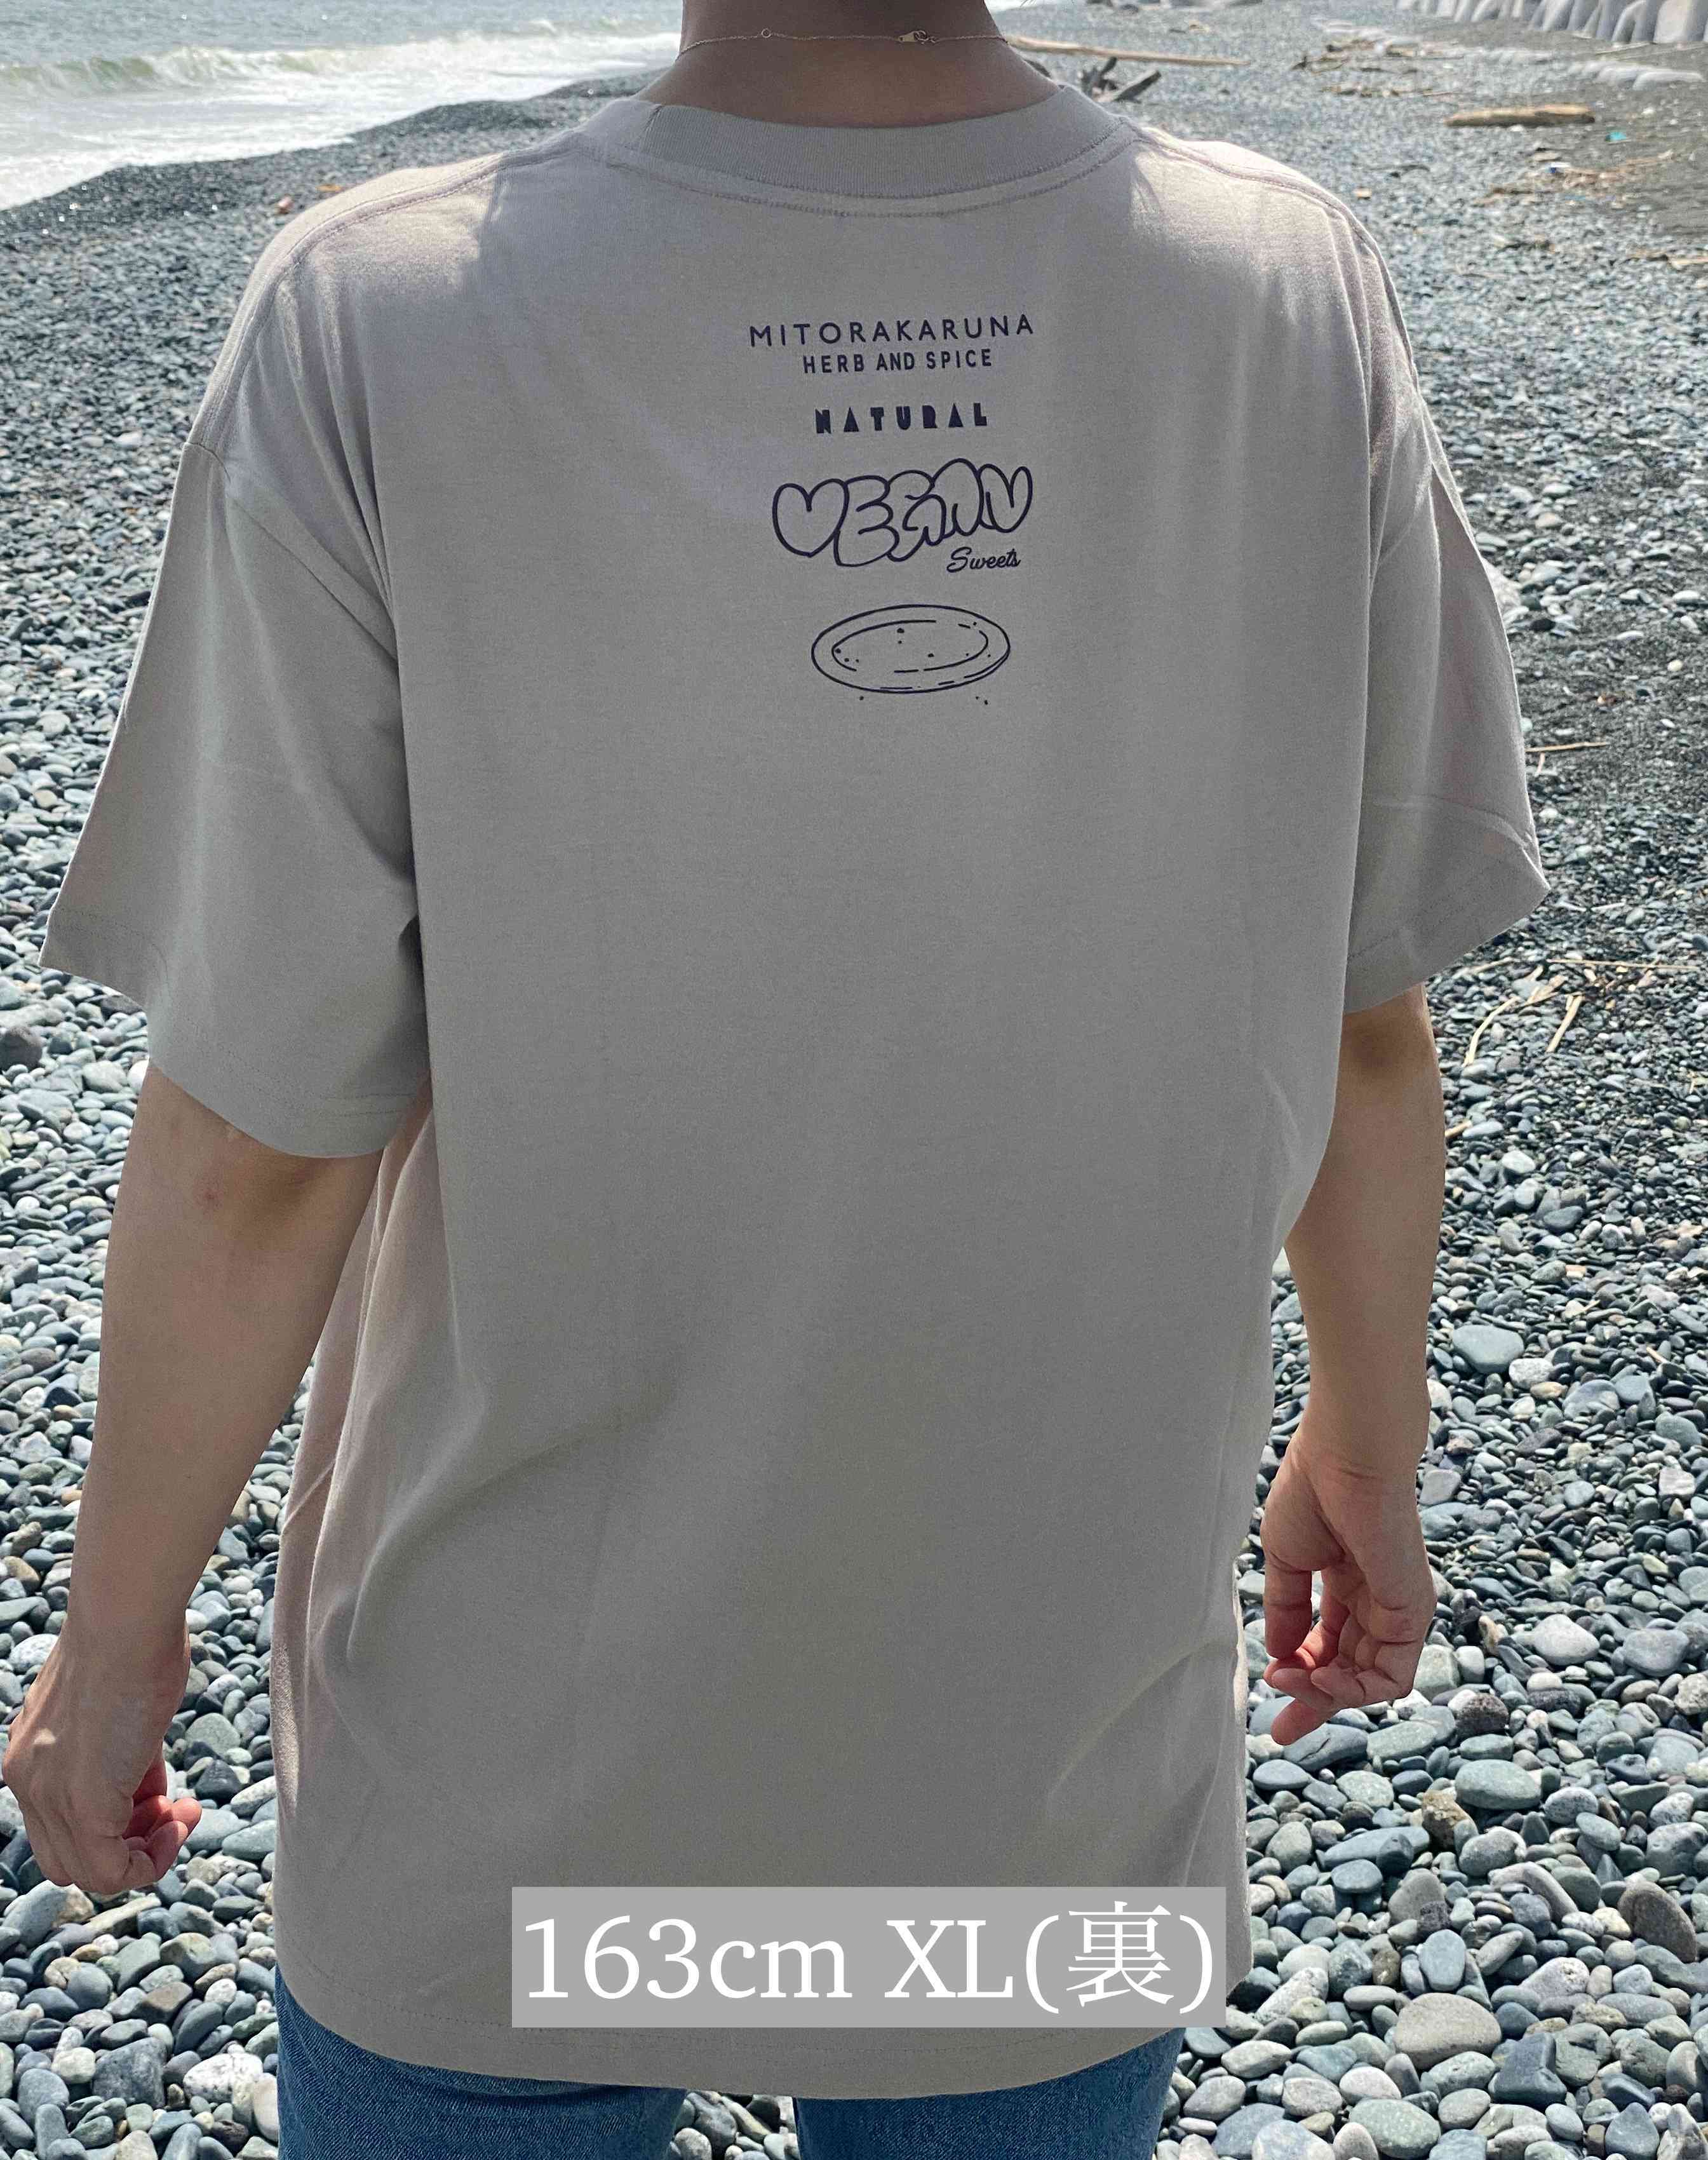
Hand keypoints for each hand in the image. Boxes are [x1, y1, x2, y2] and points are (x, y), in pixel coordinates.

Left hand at [2, 1615, 201, 1894]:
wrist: (125, 1622)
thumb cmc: (131, 1641)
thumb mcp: (116, 1705)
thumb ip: (116, 1747)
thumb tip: (142, 1778)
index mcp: (30, 1756)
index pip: (60, 1821)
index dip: (116, 1819)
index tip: (161, 1792)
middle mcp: (27, 1782)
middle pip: (68, 1858)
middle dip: (128, 1844)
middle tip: (173, 1811)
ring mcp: (50, 1797)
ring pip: (90, 1871)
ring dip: (147, 1853)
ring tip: (185, 1814)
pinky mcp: (83, 1806)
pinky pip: (112, 1872)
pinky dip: (154, 1860)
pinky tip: (183, 1819)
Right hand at [1258, 1398, 1436, 1747]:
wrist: (1347, 1454)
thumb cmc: (1313, 1490)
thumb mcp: (1286, 1561)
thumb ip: (1286, 1610)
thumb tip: (1279, 1655)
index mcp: (1348, 1583)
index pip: (1329, 1647)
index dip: (1299, 1677)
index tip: (1269, 1695)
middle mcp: (1377, 1602)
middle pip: (1349, 1671)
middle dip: (1313, 1702)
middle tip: (1278, 1728)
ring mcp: (1398, 1609)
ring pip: (1370, 1680)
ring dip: (1328, 1693)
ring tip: (1293, 1683)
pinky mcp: (1413, 1612)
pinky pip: (1391, 1674)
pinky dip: (1355, 1688)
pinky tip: (1320, 1675)